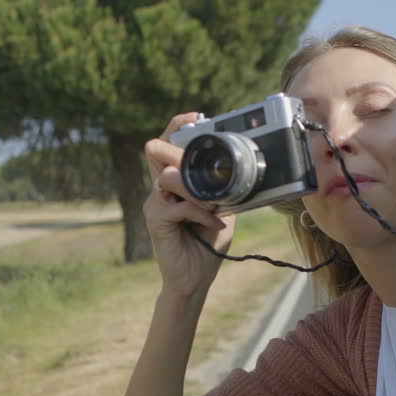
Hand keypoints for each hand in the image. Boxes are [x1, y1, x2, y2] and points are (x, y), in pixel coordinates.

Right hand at [143, 112, 235, 298]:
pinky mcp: (155, 220)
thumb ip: (223, 188)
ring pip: (169, 177)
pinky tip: (215, 222)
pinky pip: (179, 206)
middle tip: (202, 166)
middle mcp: (160, 188)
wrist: (195, 278)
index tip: (198, 117)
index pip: (167, 144)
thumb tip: (240, 171)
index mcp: (175, 181)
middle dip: (181, 152)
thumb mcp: (223, 208)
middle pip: (156, 151)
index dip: (177, 126)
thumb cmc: (207, 242)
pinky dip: (201, 213)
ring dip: (197, 189)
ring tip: (215, 204)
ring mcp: (155, 203)